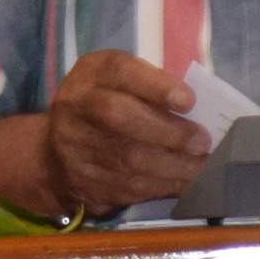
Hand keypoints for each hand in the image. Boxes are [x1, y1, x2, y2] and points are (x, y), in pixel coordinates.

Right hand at [36, 51, 208, 217]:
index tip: (189, 102)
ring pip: (127, 158)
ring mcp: (75, 147)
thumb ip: (152, 88)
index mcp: (91, 74)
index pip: (120, 71)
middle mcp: (75, 106)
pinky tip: (185, 182)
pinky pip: (129, 186)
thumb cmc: (106, 108)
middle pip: (119, 116)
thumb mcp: (121, 85)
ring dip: (173, 165)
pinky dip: (164, 185)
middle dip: (167, 130)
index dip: (156, 86)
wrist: (56, 154)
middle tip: (201, 141)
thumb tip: (201, 110)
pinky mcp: (84, 181)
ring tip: (203, 166)